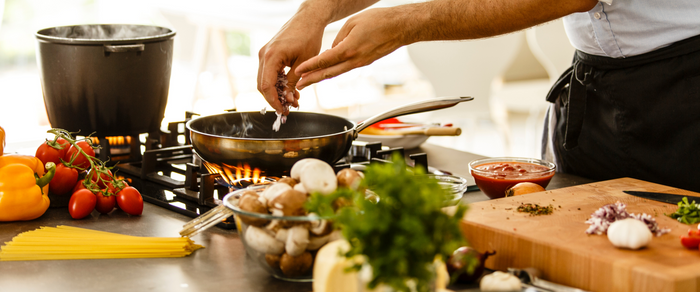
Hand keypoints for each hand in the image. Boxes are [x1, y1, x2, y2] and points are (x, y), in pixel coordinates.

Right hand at [257, 14, 324, 113]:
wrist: (308, 19)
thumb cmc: (308, 37)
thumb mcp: (304, 63)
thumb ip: (293, 82)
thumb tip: (288, 99)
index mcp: (271, 56)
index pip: (266, 86)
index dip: (274, 101)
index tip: (283, 111)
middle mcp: (264, 55)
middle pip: (262, 85)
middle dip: (275, 99)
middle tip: (288, 108)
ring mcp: (264, 54)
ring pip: (265, 80)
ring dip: (277, 92)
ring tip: (293, 100)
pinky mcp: (269, 54)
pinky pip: (269, 73)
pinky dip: (277, 83)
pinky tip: (290, 89)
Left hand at [295, 6, 416, 89]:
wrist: (400, 27)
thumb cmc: (379, 21)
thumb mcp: (352, 23)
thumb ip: (339, 38)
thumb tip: (331, 50)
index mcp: (349, 49)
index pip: (325, 60)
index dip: (310, 67)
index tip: (298, 72)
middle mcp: (355, 60)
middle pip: (329, 73)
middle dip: (312, 80)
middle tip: (299, 85)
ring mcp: (361, 63)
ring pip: (337, 73)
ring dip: (322, 78)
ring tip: (309, 81)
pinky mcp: (365, 62)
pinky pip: (346, 68)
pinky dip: (334, 71)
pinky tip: (327, 71)